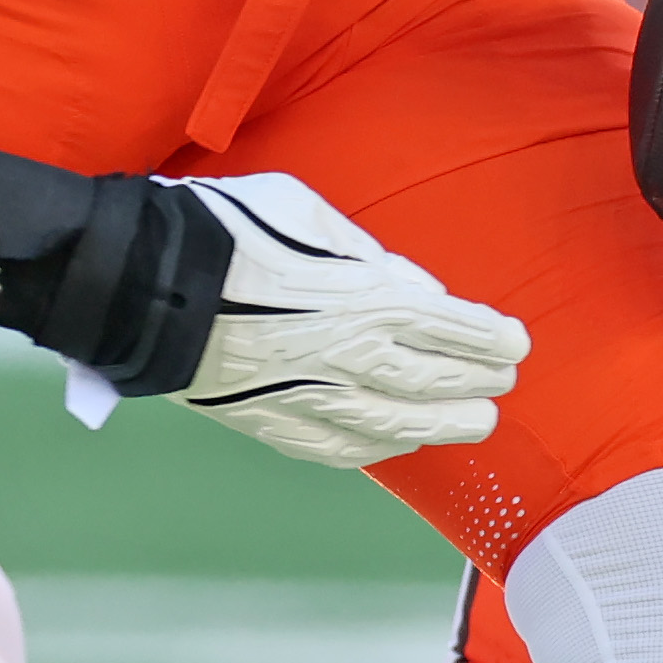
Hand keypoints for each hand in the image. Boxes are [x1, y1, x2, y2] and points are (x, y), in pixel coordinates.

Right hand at [161, 172, 527, 468]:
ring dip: (443, 427)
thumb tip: (416, 288)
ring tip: (472, 425)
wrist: (145, 284)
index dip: (492, 339)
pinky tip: (393, 447)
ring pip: (397, 429)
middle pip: (436, 386)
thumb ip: (368, 253)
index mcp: (367, 300)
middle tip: (503, 385)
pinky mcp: (274, 424)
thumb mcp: (306, 211)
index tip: (517, 345)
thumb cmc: (225, 229)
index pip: (453, 328)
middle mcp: (351, 359)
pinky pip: (339, 448)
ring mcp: (313, 400)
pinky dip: (377, 450)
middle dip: (478, 384)